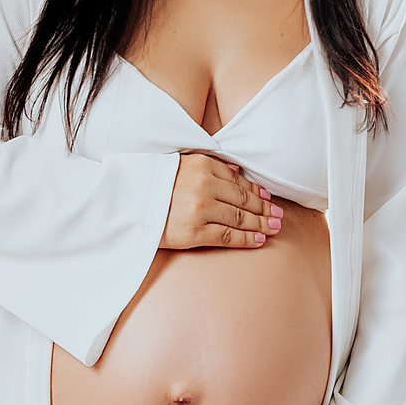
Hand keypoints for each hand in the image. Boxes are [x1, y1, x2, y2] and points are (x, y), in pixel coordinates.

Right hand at [160, 153, 282, 249]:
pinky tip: (260, 239)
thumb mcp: (180, 165)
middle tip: (278, 215)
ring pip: (240, 218)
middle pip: (243, 199)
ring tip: (275, 227)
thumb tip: (238, 170)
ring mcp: (201, 210)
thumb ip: (210, 166)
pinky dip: (247, 238)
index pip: (237, 180)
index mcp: (201, 166)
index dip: (256, 190)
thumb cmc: (152, 185)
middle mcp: (204, 186)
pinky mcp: (195, 232)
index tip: (268, 197)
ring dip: (261, 223)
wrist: (126, 206)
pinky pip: (228, 236)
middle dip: (264, 208)